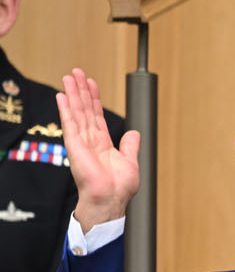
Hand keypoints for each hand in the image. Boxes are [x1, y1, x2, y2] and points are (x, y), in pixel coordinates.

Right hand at [58, 70, 139, 231]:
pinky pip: (70, 123)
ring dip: (73, 93)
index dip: (94, 99)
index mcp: (103, 144)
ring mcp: (81, 142)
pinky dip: (66, 109)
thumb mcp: (130, 162)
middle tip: (77, 72)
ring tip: (69, 76)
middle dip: (81, 90)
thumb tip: (134, 133)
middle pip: (85, 109)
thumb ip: (130, 146)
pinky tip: (62, 96)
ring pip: (77, 112)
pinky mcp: (75, 146)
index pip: (97, 116)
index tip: (91, 83)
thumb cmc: (119, 188)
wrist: (110, 199)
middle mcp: (90, 140)